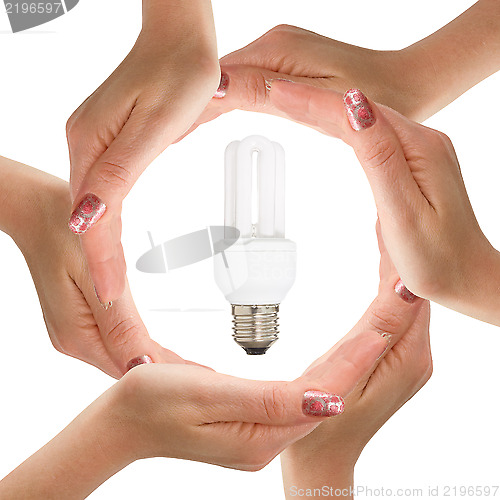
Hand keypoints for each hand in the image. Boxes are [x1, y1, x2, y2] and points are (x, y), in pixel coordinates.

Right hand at [0, 328, 387, 497]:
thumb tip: (324, 400)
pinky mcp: (252, 422)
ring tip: (377, 327)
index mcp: (259, 434)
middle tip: (391, 315)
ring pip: (318, 392)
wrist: (118, 423)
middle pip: (328, 392)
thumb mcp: (201, 394)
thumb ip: (264, 400)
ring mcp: (261, 431)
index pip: (323, 392)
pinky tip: (334, 357)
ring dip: (348, 360)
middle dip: (362, 353)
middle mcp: (267, 437)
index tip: (384, 327)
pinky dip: (323, 370)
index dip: (356, 357)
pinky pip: (301, 393)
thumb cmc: (147, 404)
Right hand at [5, 159, 187, 377]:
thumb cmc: (64, 232)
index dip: (167, 373)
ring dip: (152, 362)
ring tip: (187, 368)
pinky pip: (113, 343)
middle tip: (203, 376)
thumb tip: (142, 364)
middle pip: (126, 368)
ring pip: (120, 357)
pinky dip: (136, 348)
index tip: (200, 379)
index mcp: (79, 335)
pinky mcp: (77, 321)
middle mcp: (74, 341)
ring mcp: (73, 333)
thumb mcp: (96, 277)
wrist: (37, 213)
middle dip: (164, 373)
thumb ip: (119, 324)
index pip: (131, 367)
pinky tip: (153, 351)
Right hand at [66, 0, 219, 301]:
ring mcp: (92, 142)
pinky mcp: (106, 140)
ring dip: (100, 246)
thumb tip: (86, 217)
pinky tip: (110, 234)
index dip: (101, 259)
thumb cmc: (178, 72)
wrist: (180, 38)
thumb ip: (118, 170)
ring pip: (93, 206)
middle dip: (98, 261)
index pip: (94, 217)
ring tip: (112, 283)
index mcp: (90, 144)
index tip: (109, 294)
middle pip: (88, 216)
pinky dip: (107, 219)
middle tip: (110, 297)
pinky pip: (102, 189)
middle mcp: (83, 145)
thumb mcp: (155, 124)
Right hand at [179, 24, 417, 139]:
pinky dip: (229, 96)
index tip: (167, 127)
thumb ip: (267, 93)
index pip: (219, 78)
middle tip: (165, 133)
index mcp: (278, 51)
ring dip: (207, 100)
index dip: (192, 104)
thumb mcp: (320, 102)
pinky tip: (215, 108)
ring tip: (178, 127)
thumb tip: (218, 89)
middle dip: (193, 104)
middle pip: (220, 75)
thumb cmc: (375, 99)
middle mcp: (275, 43)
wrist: (406, 85)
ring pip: (231, 77)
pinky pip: (248, 78)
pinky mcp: (288, 60)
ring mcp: (281, 50)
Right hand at [268, 81, 499, 325]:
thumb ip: (379, 158)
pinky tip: (329, 121)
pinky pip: (372, 133)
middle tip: (271, 90)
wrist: (469, 276)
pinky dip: (343, 125)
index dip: (312, 101)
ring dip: (325, 107)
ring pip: (364, 118)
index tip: (274, 91)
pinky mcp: (413, 162)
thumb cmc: (437, 259)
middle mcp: (422, 140)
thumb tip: (355, 107)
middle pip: (358, 109)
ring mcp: (419, 150)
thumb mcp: (404, 213)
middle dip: (312, 98)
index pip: (355, 114)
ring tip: (288, 98)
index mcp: (419, 149)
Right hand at [281, 222, 431, 497]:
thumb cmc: (323, 421)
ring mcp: (408, 358)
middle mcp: (416, 355)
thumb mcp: (342, 373)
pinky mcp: (397, 360)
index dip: (401, 254)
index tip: (390, 219)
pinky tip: (384, 275)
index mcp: (408, 355)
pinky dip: (390, 290)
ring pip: (406, 303)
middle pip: (412, 293)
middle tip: (384, 215)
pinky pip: (398, 316)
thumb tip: (406, 285)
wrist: (323, 455)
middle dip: (399, 254)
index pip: (410, 291)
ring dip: (395, 269)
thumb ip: (376, 329)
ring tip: (383, 233)